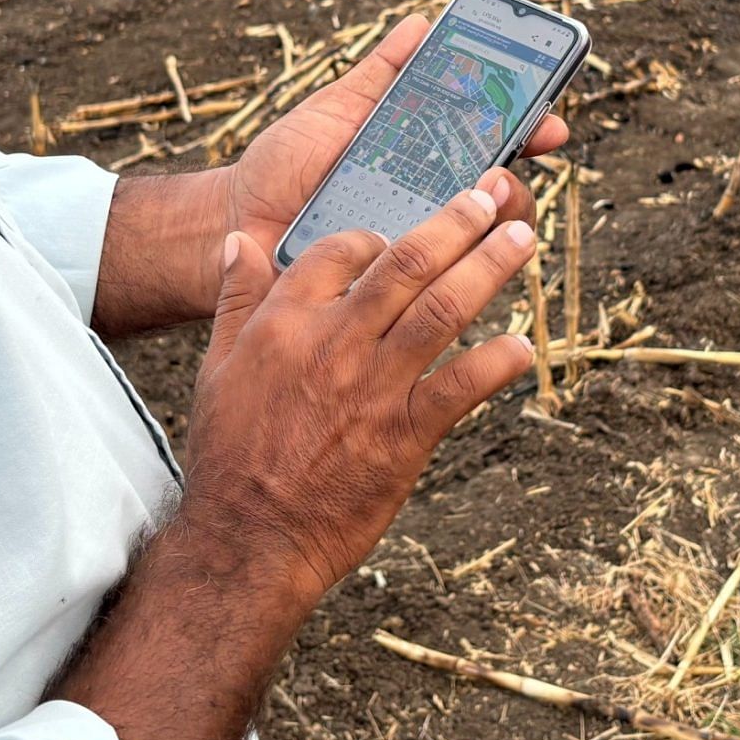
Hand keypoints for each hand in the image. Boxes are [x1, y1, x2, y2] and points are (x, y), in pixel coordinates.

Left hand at [89, 12, 568, 336]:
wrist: (234, 225)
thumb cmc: (283, 169)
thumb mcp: (333, 111)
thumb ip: (379, 76)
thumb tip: (423, 26)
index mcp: (422, 160)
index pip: (492, 143)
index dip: (527, 129)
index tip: (546, 120)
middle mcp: (427, 204)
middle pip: (500, 192)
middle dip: (516, 174)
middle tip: (511, 160)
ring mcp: (413, 247)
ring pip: (481, 240)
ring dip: (492, 216)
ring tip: (482, 195)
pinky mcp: (392, 289)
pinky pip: (435, 283)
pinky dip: (450, 263)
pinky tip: (446, 249)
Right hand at [178, 187, 541, 606]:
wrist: (248, 541)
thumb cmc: (230, 458)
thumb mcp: (217, 367)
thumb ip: (235, 300)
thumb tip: (238, 242)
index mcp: (285, 321)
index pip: (341, 251)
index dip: (377, 235)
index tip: (401, 235)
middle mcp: (333, 342)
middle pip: (408, 263)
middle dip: (458, 223)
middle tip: (495, 197)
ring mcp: (373, 387)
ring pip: (444, 309)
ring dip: (490, 268)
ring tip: (522, 239)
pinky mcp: (404, 435)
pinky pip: (463, 386)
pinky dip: (498, 362)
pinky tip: (522, 347)